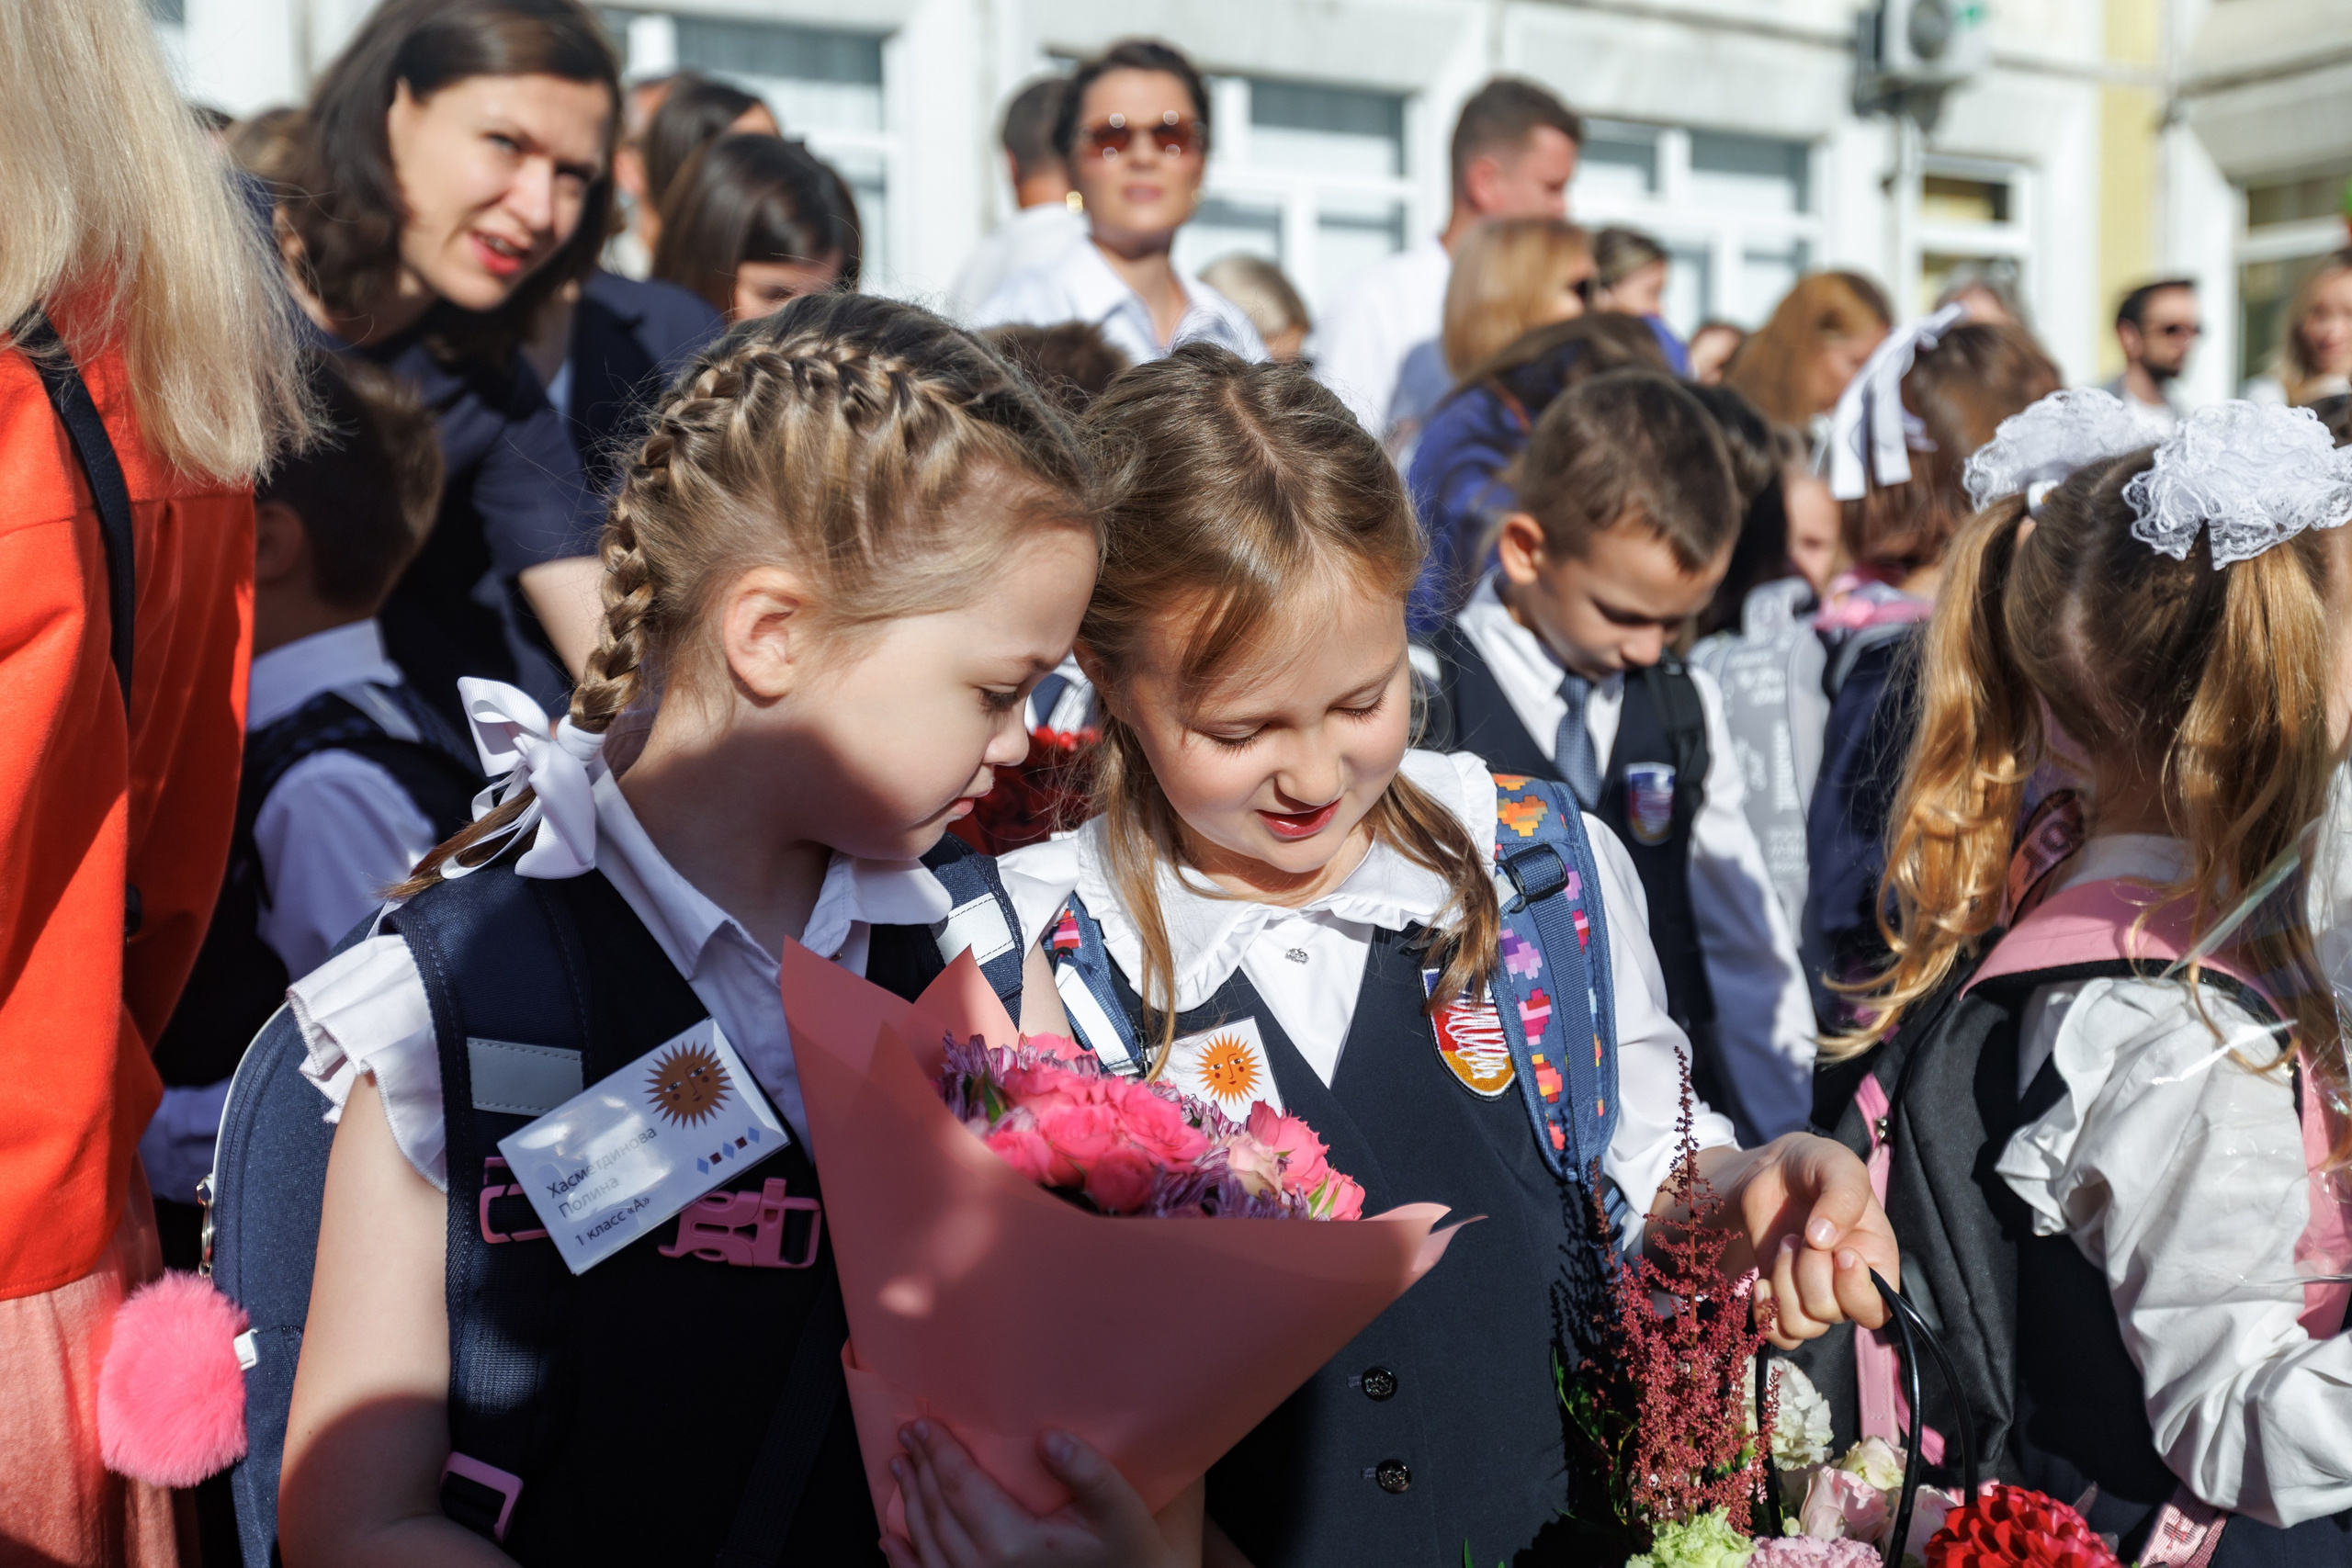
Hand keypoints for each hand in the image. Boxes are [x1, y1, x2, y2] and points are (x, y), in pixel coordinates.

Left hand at [880, 1420, 1181, 1567]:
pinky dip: (902, 1559)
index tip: (922, 1423)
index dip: (937, 1450)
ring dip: (908, 1502)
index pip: (959, 1485)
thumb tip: (1048, 1437)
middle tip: (910, 1433)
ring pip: (926, 1542)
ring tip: (901, 1468)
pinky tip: (890, 1540)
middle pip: (936, 1510)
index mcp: (1012, 1543)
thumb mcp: (1121, 1509)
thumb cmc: (1126, 1554)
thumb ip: (1089, 1471)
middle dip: (920, 1467)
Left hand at [1686, 1135, 1897, 1347]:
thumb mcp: (1838, 1165)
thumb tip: (1823, 1240)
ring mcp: (1814, 1294)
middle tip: (1800, 1235)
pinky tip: (1760, 1282)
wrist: (1774, 1171)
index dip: (1857, 1290)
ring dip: (1784, 1285)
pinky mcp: (1782, 1297)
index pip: (1877, 1309)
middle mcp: (1848, 1286)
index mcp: (1876, 1260)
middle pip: (1832, 1313)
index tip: (1840, 1252)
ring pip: (1802, 1326)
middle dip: (1809, 1272)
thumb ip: (1842, 1196)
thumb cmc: (1817, 1166)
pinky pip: (1778, 1333)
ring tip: (1784, 1245)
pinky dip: (1766, 1313)